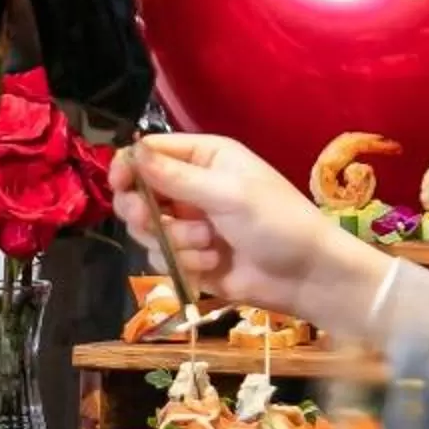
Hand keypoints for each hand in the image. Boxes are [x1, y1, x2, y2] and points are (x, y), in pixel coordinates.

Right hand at [113, 133, 394, 333]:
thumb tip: (131, 151)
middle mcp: (192, 187)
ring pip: (147, 230)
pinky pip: (162, 258)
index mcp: (205, 157)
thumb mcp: (228, 194)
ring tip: (209, 245)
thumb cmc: (277, 223)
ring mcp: (189, 224)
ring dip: (174, 241)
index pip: (150, 152)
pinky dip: (184, 264)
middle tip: (150, 221)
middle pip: (137, 192)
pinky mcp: (190, 258)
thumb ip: (175, 177)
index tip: (120, 184)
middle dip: (143, 211)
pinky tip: (213, 265)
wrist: (308, 277)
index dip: (129, 167)